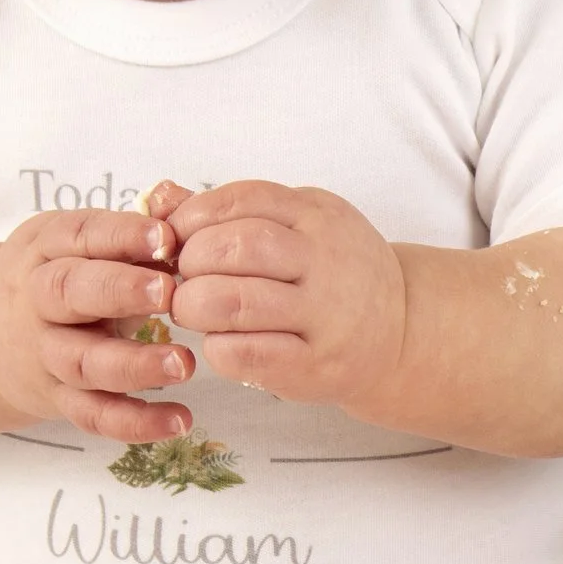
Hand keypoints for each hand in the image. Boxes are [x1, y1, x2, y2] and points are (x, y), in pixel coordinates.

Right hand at [0, 209, 195, 442]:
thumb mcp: (82, 243)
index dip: (122, 235)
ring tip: (184, 364)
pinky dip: (135, 423)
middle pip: (70, 293)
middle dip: (119, 291)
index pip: (81, 235)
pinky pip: (94, 416)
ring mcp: (47, 354)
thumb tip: (180, 198)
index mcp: (47, 249)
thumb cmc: (61, 278)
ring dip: (135, 365)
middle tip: (169, 293)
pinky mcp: (58, 400)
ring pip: (85, 362)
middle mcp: (39, 301)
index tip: (166, 236)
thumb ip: (134, 226)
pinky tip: (180, 419)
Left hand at [165, 181, 407, 410]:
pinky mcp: (316, 365)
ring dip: (195, 305)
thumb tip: (159, 198)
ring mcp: (325, 316)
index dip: (195, 217)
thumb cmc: (336, 274)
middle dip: (193, 262)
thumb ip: (232, 210)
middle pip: (238, 248)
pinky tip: (219, 342)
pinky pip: (248, 353)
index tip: (178, 238)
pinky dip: (217, 347)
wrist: (403, 330)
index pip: (243, 200)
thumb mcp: (299, 225)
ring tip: (191, 310)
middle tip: (182, 278)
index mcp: (318, 216)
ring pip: (237, 301)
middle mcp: (326, 261)